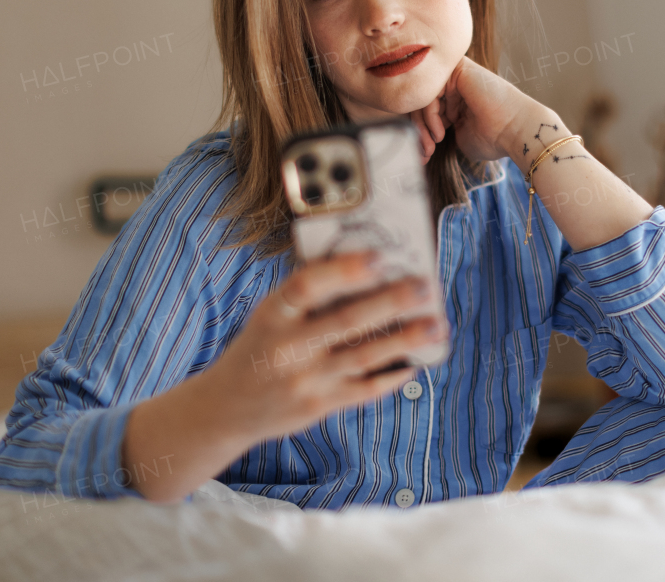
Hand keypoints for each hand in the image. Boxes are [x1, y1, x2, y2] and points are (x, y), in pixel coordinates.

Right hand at [204, 249, 448, 444]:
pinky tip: (416, 361)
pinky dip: (392, 375)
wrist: (227, 407)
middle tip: (426, 287)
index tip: (380, 257)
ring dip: (405, 339)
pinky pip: (363, 390)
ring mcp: (304, 380)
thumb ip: (308, 295)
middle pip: (346, 321)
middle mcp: (287, 348)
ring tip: (437, 325)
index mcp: (273, 314)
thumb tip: (368, 264)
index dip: (344, 271)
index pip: (307, 286)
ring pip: (363, 356)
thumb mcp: (270, 315)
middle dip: (392, 302)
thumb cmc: (262, 346)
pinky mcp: (318, 407)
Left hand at [409, 56, 530, 164]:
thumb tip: (413, 135)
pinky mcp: (458, 69)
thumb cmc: (493, 138)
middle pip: (420, 101)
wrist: (516, 131)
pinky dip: (430, 115)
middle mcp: (455, 82)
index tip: (422, 156)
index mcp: (456, 96)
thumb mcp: (457, 135)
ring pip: (422, 96)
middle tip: (424, 153)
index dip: (419, 132)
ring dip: (422, 126)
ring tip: (432, 145)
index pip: (424, 108)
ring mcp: (456, 74)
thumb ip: (437, 127)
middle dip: (418, 131)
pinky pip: (430, 90)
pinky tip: (441, 131)